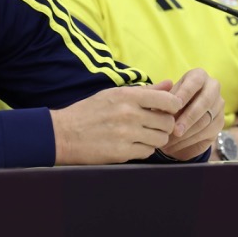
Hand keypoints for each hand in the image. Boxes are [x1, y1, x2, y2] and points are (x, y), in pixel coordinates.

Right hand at [50, 85, 182, 164]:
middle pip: (167, 122)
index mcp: (127, 96)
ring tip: (142, 134)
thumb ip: (145, 91)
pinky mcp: (122, 153)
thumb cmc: (90, 111)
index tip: (168, 110)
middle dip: (164, 125)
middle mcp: (129, 114)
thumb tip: (169, 83)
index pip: (168, 101)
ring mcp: (126, 135)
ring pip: (160, 139)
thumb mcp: (114, 94)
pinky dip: (144, 149)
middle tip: (154, 124)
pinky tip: (132, 144)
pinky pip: (147, 152)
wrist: (64, 134)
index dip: (174, 106)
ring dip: (155, 138)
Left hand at [159, 68, 223, 160]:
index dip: (184, 94)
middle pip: (204, 102)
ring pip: (206, 120)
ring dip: (188, 133)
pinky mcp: (220, 122)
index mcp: (199, 76)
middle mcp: (213, 87)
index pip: (194, 82)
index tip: (172, 107)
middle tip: (175, 130)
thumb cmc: (170, 101)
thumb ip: (163, 96)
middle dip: (188, 118)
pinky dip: (191, 141)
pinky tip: (177, 146)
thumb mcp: (165, 96)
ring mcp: (219, 105)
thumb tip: (163, 94)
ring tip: (170, 142)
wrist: (182, 115)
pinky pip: (207, 133)